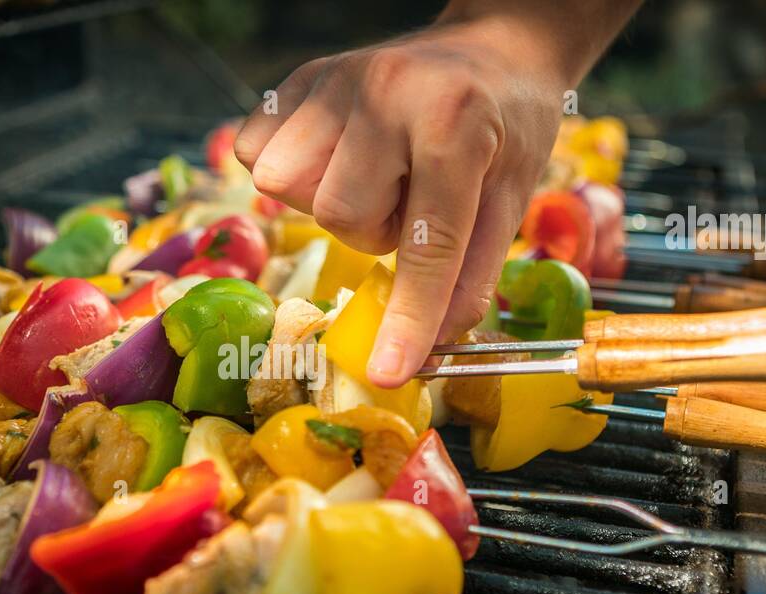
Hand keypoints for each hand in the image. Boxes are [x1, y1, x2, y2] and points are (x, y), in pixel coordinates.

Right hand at [234, 1, 639, 387]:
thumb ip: (470, 275)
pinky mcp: (300, 78)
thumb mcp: (511, 198)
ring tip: (371, 179)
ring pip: (284, 185)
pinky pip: (254, 152)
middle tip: (407, 201)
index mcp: (456, 123)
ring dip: (327, 201)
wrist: (493, 48)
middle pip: (339, 214)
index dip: (408, 317)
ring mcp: (335, 79)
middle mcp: (386, 92)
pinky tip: (334, 160)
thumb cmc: (507, 126)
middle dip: (372, 229)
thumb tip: (428, 347)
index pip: (427, 243)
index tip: (387, 372)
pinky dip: (290, 172)